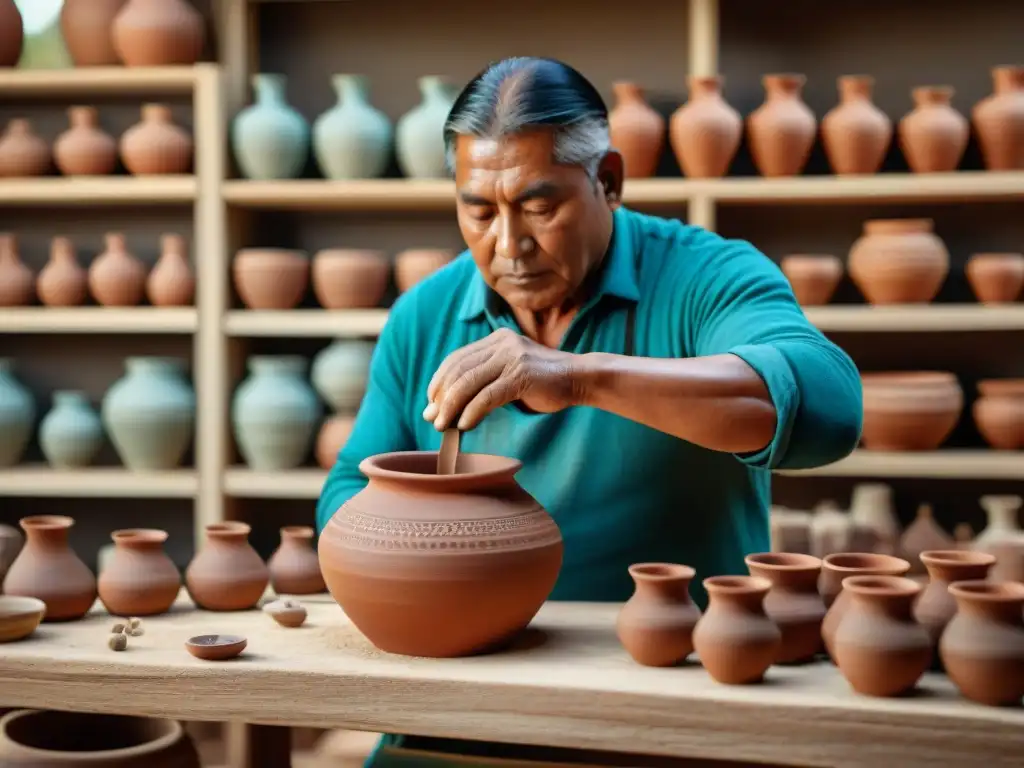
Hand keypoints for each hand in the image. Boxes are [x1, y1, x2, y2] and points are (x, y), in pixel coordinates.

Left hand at [423, 328, 584, 430]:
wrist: (580, 379)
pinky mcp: (521, 375)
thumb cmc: (544, 383)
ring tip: (443, 426)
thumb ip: (484, 381)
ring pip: (468, 382)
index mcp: (497, 339)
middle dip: (441, 397)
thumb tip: (448, 405)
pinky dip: (472, 412)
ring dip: (451, 407)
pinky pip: (487, 396)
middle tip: (432, 418)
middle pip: (458, 370)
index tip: (431, 403)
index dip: (439, 381)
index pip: (456, 359)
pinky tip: (465, 425)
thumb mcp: (510, 374)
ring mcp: (512, 357)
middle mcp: (502, 343)